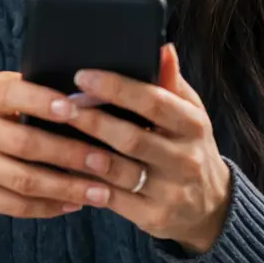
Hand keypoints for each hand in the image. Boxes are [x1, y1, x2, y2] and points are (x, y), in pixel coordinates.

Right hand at [0, 71, 120, 217]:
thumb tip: (88, 93)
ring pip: (23, 181)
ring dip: (66, 188)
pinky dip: (48, 207)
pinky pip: (14, 206)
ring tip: (100, 192)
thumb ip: (29, 89)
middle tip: (106, 161)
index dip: (42, 102)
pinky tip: (74, 204)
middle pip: (25, 144)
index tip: (75, 109)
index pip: (12, 95)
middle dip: (70, 154)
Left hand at [64, 44, 231, 253]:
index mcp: (193, 125)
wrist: (210, 206)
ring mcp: (170, 190)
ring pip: (118, 171)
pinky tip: (63, 169)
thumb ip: (171, 83)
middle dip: (91, 120)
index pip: (155, 102)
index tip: (82, 76)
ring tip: (52, 136)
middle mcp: (185, 158)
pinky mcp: (153, 216)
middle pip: (131, 137)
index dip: (117, 88)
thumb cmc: (189, 147)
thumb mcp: (190, 114)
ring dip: (82, 154)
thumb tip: (161, 46)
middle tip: (58, 105)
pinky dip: (85, 183)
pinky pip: (112, 199)